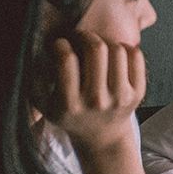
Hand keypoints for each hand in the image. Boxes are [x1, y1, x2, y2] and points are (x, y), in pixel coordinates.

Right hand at [45, 32, 145, 157]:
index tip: (59, 45)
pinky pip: (135, 55)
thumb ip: (34, 79)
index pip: (66, 60)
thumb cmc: (69, 114)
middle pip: (96, 49)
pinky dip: (124, 47)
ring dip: (104, 41)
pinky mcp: (138, 93)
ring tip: (96, 47)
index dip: (60, 44)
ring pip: (117, 49)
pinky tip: (112, 55)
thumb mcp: (43, 104)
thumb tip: (36, 50)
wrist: (102, 137)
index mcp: (70, 104)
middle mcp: (97, 101)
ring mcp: (120, 97)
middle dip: (84, 35)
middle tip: (79, 38)